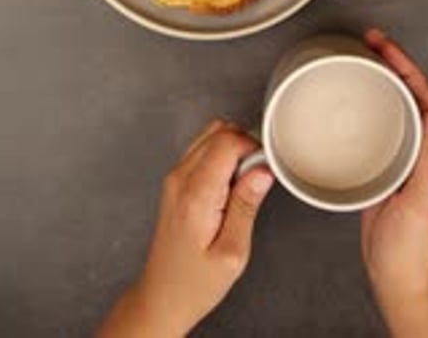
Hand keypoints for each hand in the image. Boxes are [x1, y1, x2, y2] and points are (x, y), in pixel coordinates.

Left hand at [97, 120, 273, 337]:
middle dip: (245, 145)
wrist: (163, 296)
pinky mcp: (176, 182)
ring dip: (233, 149)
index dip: (253, 148)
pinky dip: (222, 157)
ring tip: (243, 185)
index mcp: (196, 195)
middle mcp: (181, 179)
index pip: (227, 142)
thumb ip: (247, 205)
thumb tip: (262, 171)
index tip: (265, 169)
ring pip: (209, 135)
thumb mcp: (232, 252)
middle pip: (218, 131)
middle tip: (257, 178)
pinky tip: (229, 186)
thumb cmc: (194, 283)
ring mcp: (175, 178)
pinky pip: (202, 151)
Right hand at [361, 29, 427, 337]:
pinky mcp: (387, 164)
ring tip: (367, 56)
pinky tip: (358, 96)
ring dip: (386, 76)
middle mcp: (423, 151)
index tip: (385, 47)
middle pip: (414, 93)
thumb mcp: (421, 206)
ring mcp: (405, 156)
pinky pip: (383, 122)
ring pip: (399, 104)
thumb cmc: (407, 248)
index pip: (425, 97)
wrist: (396, 275)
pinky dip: (372, 101)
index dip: (407, 68)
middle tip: (373, 40)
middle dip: (396, 62)